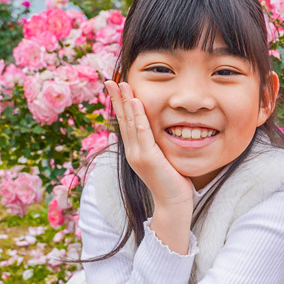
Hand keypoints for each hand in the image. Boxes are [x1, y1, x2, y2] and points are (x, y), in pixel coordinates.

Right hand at [105, 79, 193, 207]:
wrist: (172, 203)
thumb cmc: (172, 182)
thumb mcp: (163, 159)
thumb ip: (159, 146)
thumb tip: (163, 132)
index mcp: (135, 151)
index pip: (126, 123)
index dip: (120, 105)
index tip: (116, 88)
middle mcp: (132, 151)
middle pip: (122, 120)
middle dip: (117, 99)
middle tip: (110, 80)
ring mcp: (138, 154)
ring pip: (129, 122)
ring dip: (125, 102)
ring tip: (121, 84)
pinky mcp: (148, 157)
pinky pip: (142, 132)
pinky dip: (138, 116)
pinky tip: (136, 102)